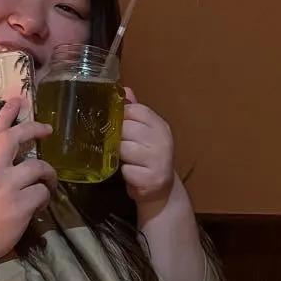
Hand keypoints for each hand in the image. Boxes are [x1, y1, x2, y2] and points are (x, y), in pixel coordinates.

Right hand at [0, 96, 55, 266]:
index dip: (7, 114)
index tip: (18, 100)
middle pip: (16, 139)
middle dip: (34, 129)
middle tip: (46, 129)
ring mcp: (7, 186)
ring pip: (38, 167)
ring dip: (48, 173)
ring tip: (49, 180)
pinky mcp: (21, 204)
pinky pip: (42, 192)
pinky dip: (44, 197)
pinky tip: (39, 204)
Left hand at [119, 88, 177, 211]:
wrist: (162, 190)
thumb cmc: (148, 158)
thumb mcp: (144, 133)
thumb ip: (134, 112)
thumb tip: (124, 89)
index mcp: (160, 126)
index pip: (135, 110)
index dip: (121, 117)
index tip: (117, 126)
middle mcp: (163, 140)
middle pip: (126, 128)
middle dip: (118, 137)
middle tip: (120, 145)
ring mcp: (158, 160)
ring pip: (124, 148)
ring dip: (119, 156)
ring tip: (125, 160)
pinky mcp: (150, 178)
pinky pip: (125, 169)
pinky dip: (124, 172)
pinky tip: (130, 174)